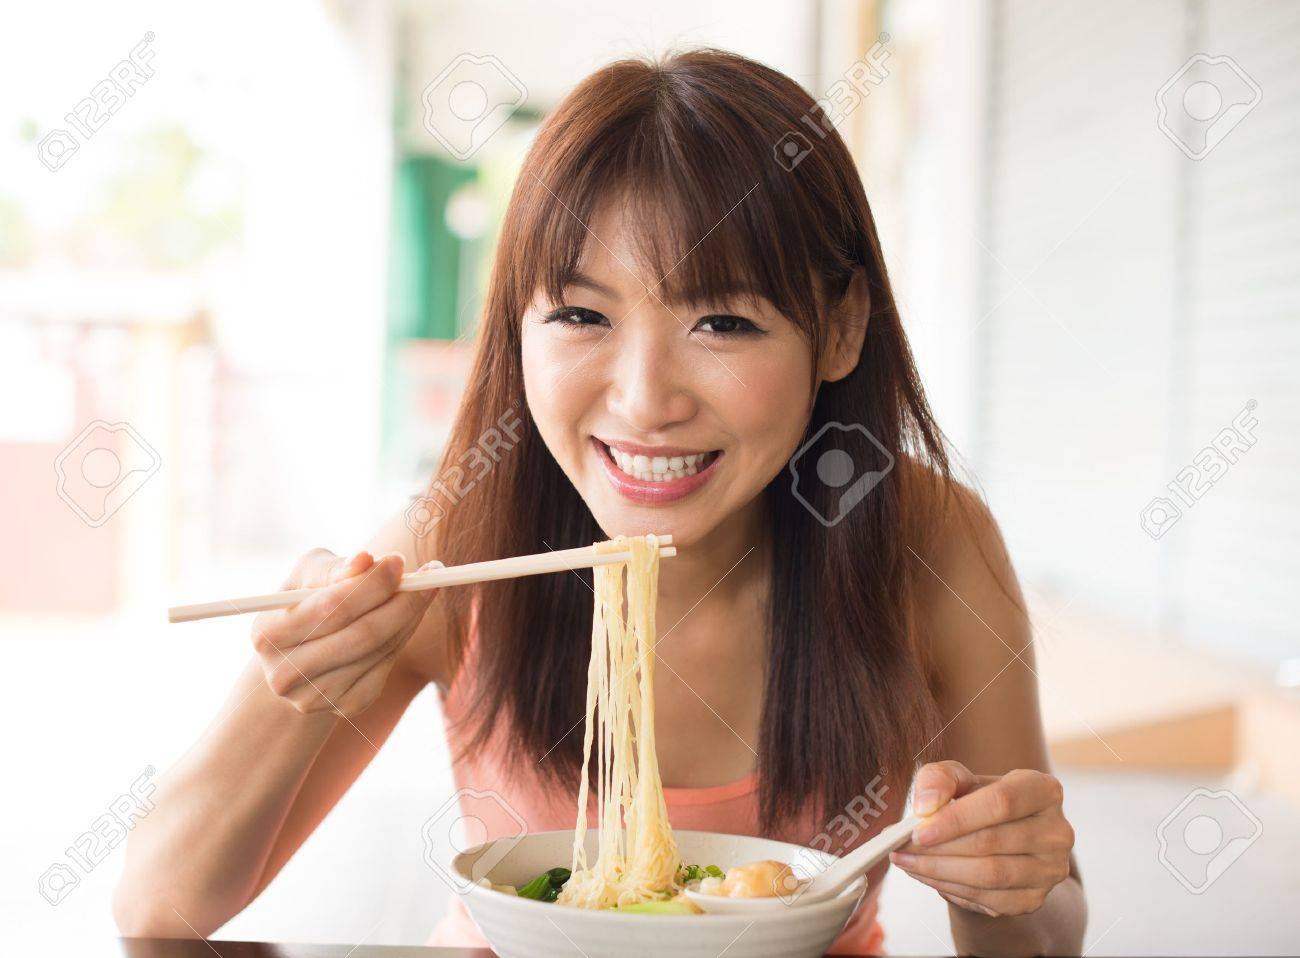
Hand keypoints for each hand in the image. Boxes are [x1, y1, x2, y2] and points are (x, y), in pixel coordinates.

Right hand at [251, 549, 440, 716]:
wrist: (297, 658)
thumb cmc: (306, 603)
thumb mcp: (308, 577)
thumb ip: (334, 568)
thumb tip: (366, 559)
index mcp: (268, 635)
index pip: (332, 607)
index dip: (371, 584)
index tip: (400, 559)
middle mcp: (286, 674)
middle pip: (363, 634)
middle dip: (402, 601)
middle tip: (431, 573)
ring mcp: (316, 697)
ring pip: (381, 650)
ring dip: (410, 616)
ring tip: (422, 589)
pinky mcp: (346, 707)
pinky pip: (387, 666)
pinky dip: (403, 637)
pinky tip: (406, 617)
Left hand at [889, 761, 1074, 917]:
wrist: (1002, 838)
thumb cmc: (979, 802)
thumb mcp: (959, 778)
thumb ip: (939, 778)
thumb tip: (926, 804)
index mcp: (1043, 790)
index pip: (1001, 803)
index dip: (956, 819)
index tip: (917, 831)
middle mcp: (1056, 831)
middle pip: (991, 842)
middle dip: (938, 848)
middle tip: (901, 848)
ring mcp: (1050, 870)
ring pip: (989, 875)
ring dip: (939, 871)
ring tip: (906, 861)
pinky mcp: (1035, 898)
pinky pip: (988, 898)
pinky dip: (950, 888)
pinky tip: (927, 875)